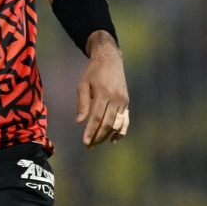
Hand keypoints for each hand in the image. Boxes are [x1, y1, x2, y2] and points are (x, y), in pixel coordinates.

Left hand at [76, 31, 128, 147]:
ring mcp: (123, 101)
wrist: (110, 59)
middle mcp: (115, 98)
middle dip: (98, 136)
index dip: (91, 131)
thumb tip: (79, 122)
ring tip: (96, 142)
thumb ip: (82, 103)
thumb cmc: (93, 71)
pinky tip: (113, 140)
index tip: (85, 142)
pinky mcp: (127, 102)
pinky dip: (121, 131)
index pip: (97, 117)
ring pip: (117, 124)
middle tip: (89, 146)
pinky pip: (125, 120)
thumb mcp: (83, 84)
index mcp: (103, 93)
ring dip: (107, 135)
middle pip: (108, 123)